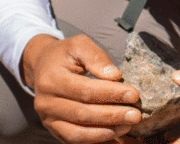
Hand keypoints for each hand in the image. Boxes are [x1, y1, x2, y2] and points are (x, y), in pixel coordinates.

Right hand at [21, 34, 142, 143]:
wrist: (43, 66)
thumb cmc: (65, 54)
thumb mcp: (80, 45)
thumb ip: (97, 57)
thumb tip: (115, 76)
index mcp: (52, 79)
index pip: (86, 90)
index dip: (111, 94)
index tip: (134, 94)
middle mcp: (46, 103)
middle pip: (83, 114)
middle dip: (112, 116)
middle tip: (136, 115)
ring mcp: (48, 119)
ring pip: (77, 133)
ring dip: (105, 132)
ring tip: (127, 127)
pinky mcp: (53, 129)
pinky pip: (74, 140)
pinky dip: (95, 140)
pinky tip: (114, 136)